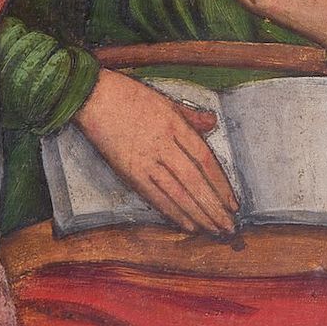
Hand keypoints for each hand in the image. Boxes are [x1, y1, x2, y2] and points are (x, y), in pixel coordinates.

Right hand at [75, 69, 237, 234]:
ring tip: (214, 229)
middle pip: (195, 181)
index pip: (205, 160)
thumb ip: (191, 115)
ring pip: (177, 192)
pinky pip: (154, 196)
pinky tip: (187, 224)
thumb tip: (213, 122)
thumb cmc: (129, 96)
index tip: (233, 202)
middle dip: (214, 207)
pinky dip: (172, 212)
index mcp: (175, 125)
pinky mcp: (128, 171)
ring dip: (198, 214)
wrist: (93, 97)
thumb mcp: (165, 100)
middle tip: (229, 227)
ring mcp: (145, 160)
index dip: (221, 184)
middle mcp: (163, 145)